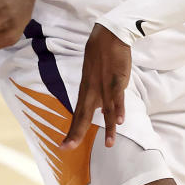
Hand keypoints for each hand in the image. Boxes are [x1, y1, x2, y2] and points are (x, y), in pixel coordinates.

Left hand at [62, 24, 130, 149]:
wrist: (108, 36)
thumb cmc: (101, 57)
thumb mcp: (94, 78)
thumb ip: (96, 95)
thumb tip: (100, 109)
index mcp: (86, 92)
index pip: (78, 116)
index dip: (72, 132)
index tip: (64, 147)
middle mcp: (92, 91)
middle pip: (84, 116)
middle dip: (76, 133)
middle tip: (68, 148)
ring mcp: (104, 86)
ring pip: (106, 110)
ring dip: (108, 128)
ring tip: (109, 144)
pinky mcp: (117, 79)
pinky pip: (118, 97)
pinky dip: (119, 109)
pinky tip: (120, 121)